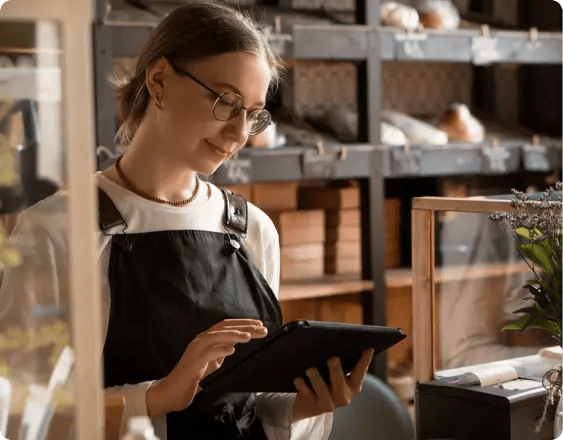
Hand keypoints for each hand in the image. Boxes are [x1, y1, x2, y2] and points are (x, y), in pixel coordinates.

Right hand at [146, 319, 266, 416]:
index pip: (226, 326)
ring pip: (215, 336)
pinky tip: (231, 350)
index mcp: (206, 340)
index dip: (243, 324)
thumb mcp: (211, 364)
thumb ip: (220, 353)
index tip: (260, 325)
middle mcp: (200, 341)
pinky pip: (207, 353)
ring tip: (249, 336)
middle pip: (224, 328)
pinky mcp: (192, 364)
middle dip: (244, 326)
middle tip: (262, 328)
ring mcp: (195, 351)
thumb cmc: (192, 379)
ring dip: (233, 335)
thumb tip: (234, 346)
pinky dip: (219, 350)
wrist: (171, 393)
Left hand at [291, 348, 373, 421]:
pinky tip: (298, 378)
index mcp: (353, 386)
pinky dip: (302, 385)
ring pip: (322, 389)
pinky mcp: (313, 405)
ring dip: (316, 378)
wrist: (309, 405)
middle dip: (336, 370)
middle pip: (340, 382)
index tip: (368, 348)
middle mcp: (343, 396)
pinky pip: (306, 394)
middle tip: (332, 358)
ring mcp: (328, 403)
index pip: (360, 372)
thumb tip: (335, 341)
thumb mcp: (336, 375)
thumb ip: (341, 362)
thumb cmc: (327, 381)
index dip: (365, 360)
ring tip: (310, 369)